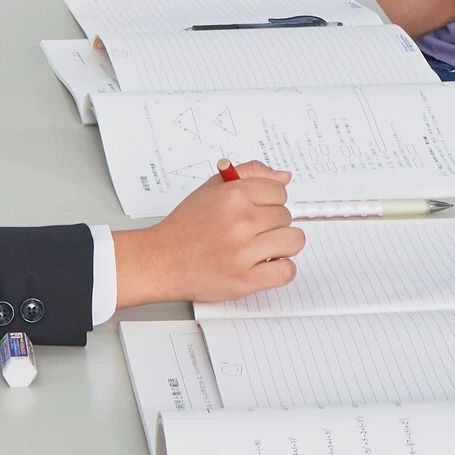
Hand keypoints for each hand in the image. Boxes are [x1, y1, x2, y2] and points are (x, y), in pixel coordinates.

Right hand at [112, 163, 304, 307]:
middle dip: (272, 224)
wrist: (161, 260)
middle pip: (286, 217)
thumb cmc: (185, 227)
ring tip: (262, 248)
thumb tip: (284, 177)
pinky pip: (287, 271)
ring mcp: (244, 252)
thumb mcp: (212, 188)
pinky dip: (280, 269)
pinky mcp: (246, 279)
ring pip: (293, 241)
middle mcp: (240, 221)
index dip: (270, 202)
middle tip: (250, 231)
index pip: (280, 192)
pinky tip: (264, 265)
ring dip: (281, 245)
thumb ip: (249, 174)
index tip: (256, 211)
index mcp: (233, 195)